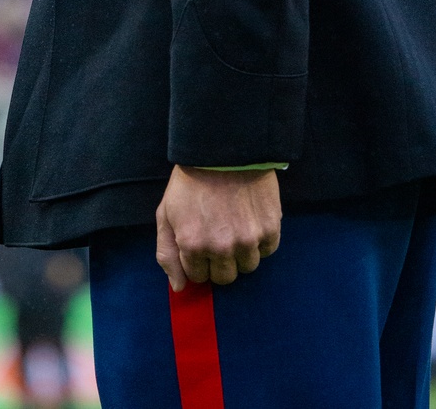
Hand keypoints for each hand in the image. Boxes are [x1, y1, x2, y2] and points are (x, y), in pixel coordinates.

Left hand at [156, 165, 280, 290]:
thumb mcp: (166, 213)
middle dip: (220, 261)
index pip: (198, 277)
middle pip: (225, 277)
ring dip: (242, 252)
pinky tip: (251, 219)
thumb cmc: (191, 180)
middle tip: (220, 234)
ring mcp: (247, 239)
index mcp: (192, 245)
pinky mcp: (269, 227)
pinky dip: (261, 240)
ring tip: (236, 225)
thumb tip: (179, 287)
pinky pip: (268, 250)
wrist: (224, 148)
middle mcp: (221, 248)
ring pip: (247, 266)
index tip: (202, 241)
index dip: (198, 260)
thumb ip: (167, 253)